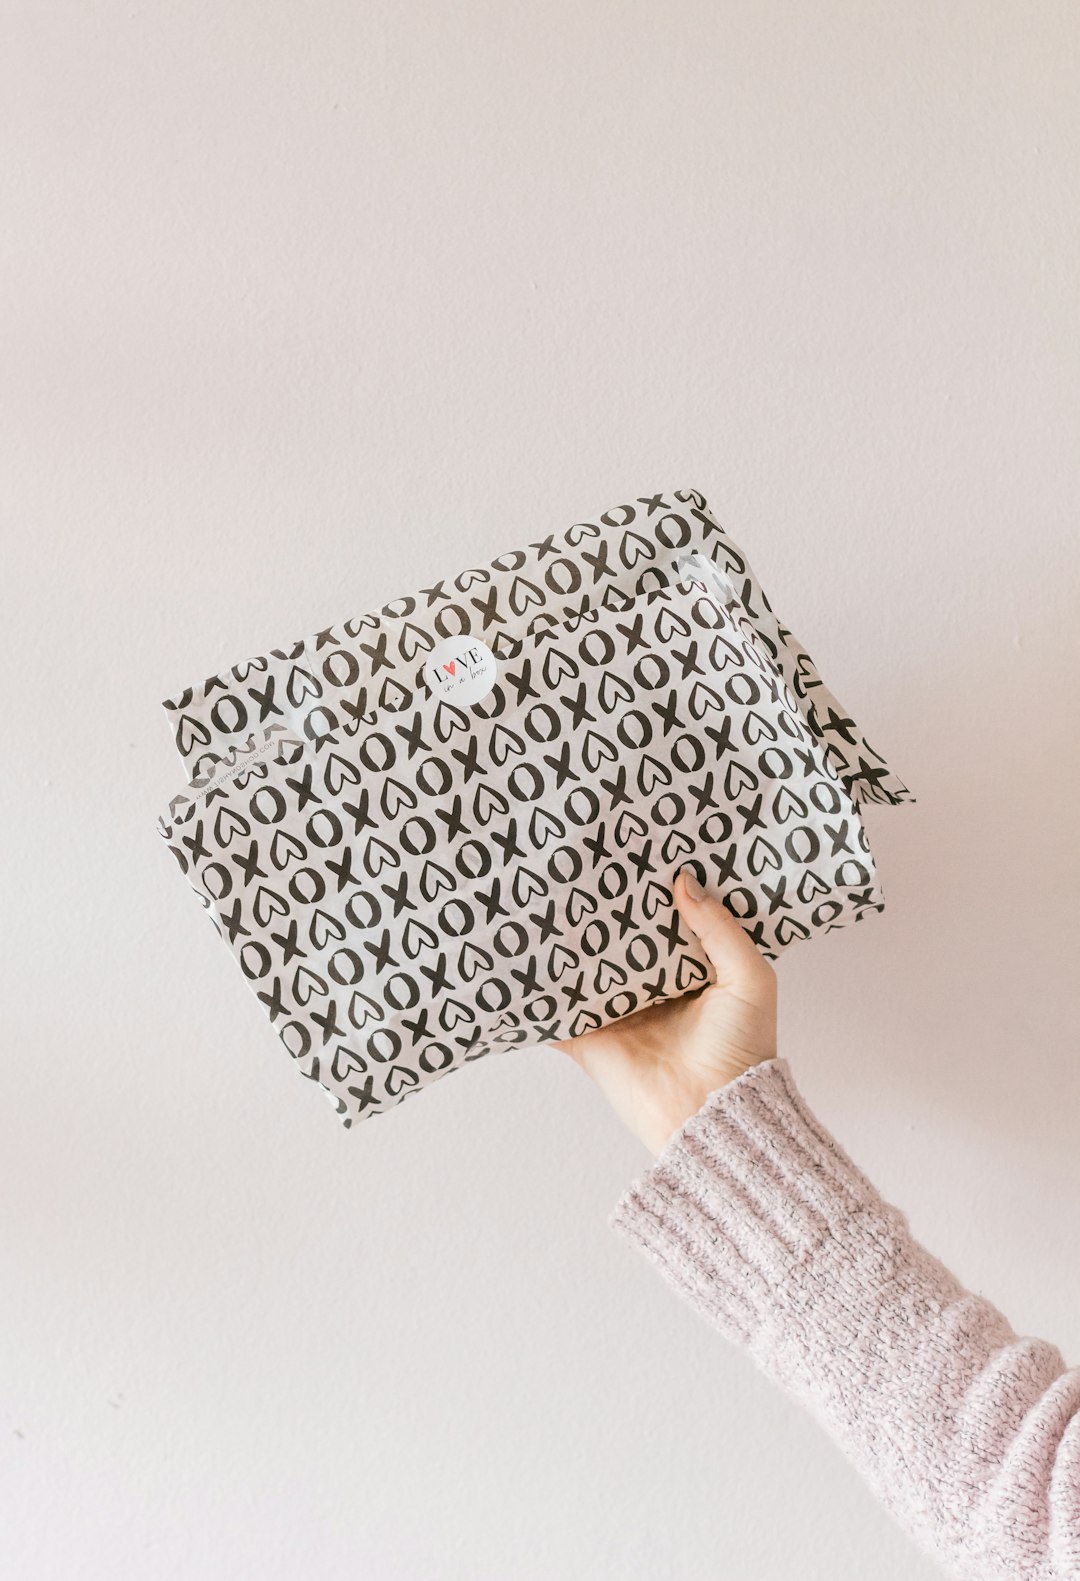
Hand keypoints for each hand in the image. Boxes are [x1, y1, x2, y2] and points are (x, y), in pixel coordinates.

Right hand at [547, 869, 777, 1156]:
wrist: (711, 1113)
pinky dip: (533, 990)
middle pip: (618, 937)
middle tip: (582, 858)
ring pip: (582, 965)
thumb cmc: (743, 1049)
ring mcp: (615, 1010)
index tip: (639, 845)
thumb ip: (720, 928)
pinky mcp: (587, 1037)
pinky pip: (553, 1009)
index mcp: (691, 969)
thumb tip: (683, 880)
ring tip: (543, 892)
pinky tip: (515, 955)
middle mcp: (650, 986)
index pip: (667, 917)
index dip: (656, 886)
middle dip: (604, 906)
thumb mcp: (750, 978)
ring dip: (564, 940)